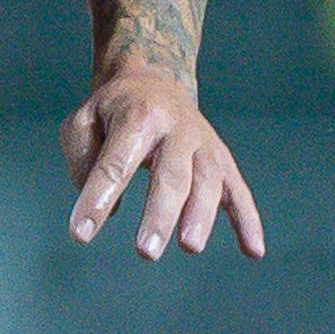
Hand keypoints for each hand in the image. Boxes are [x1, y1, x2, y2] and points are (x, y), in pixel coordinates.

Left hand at [62, 65, 266, 259]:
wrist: (155, 81)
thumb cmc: (112, 112)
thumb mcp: (82, 121)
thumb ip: (84, 163)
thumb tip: (108, 209)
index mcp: (137, 116)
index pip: (116, 162)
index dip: (99, 198)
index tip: (80, 234)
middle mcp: (177, 128)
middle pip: (171, 174)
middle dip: (160, 214)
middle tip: (146, 252)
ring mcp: (204, 144)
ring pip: (208, 181)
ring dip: (201, 216)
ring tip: (190, 247)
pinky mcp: (222, 161)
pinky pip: (239, 192)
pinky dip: (249, 221)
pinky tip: (254, 252)